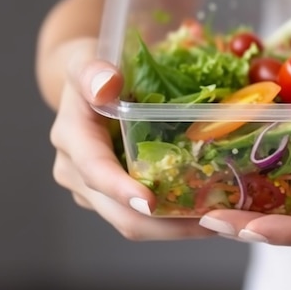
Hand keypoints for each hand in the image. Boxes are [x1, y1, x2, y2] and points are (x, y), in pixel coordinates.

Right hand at [49, 38, 212, 239]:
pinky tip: (205, 211)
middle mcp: (78, 174)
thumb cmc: (92, 72)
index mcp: (73, 141)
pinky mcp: (114, 197)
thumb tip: (106, 85)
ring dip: (174, 227)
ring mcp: (95, 190)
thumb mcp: (87, 61)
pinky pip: (143, 216)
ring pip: (134, 222)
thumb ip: (92, 70)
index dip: (122, 190)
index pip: (95, 171)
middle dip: (164, 225)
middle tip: (210, 220)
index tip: (151, 203)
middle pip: (120, 214)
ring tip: (217, 219)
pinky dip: (173, 219)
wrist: (85, 86)